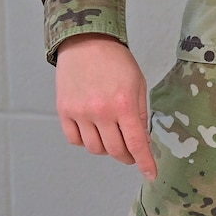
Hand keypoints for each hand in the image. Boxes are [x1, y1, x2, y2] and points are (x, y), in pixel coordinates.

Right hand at [55, 33, 156, 180]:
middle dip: (127, 156)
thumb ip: (140, 114)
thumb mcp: (138, 84)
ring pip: (94, 148)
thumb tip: (142, 140)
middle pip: (115, 150)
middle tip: (132, 153)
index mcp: (124, 104)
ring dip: (107, 148)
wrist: (86, 42)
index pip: (136, 143)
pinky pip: (75, 140)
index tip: (150, 174)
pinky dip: (86, 141)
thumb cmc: (116, 61)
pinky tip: (93, 131)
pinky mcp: (64, 111)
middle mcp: (101, 112)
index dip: (144, 162)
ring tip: (112, 136)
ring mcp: (80, 113)